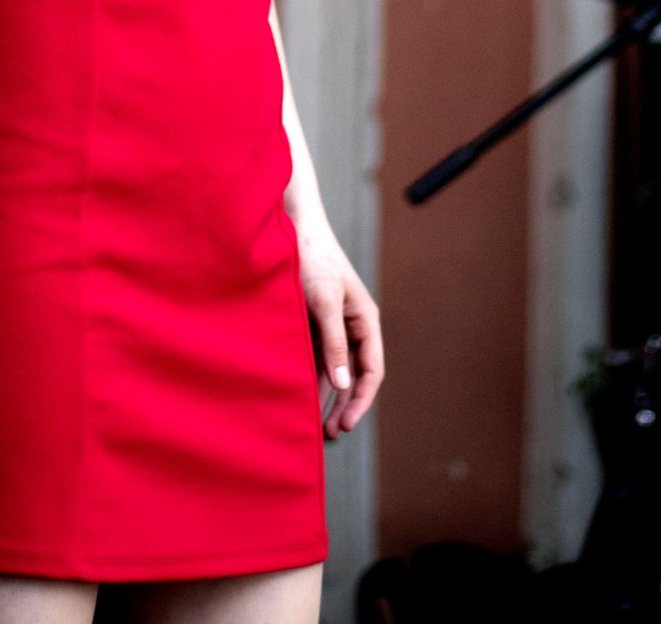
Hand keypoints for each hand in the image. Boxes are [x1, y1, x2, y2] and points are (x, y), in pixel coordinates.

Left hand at [294, 213, 383, 439]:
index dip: (361, 400)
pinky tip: (301, 395)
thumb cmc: (311, 258)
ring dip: (328, 395)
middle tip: (330, 433)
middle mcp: (352, 325)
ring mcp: (332, 324)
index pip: (371, 370)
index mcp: (365, 319)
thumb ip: (335, 343)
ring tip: (317, 423)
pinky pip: (316, 356)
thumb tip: (345, 384)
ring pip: (335, 368)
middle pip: (354, 374)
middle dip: (345, 404)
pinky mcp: (312, 321)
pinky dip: (312, 377)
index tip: (346, 424)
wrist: (290, 226)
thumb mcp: (324, 302)